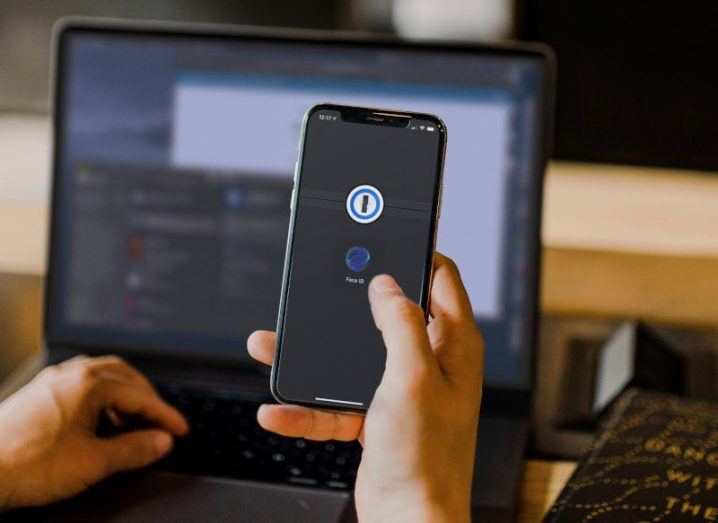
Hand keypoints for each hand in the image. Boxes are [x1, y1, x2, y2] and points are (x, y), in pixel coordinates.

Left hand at [0, 355, 187, 509]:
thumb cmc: (28, 465)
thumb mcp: (93, 463)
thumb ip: (134, 449)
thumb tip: (162, 441)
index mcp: (90, 384)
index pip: (141, 396)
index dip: (165, 415)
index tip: (180, 430)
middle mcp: (72, 374)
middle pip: (125, 376)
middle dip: (148, 398)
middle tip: (161, 422)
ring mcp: (53, 381)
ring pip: (102, 375)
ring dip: (124, 394)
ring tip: (133, 420)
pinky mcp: (38, 393)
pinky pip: (81, 383)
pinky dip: (101, 396)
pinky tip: (98, 418)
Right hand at [248, 253, 483, 521]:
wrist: (407, 520)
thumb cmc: (424, 456)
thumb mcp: (411, 378)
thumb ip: (401, 324)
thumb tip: (387, 284)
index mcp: (451, 345)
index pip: (441, 278)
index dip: (417, 252)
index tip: (387, 233)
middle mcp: (428, 361)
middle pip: (389, 312)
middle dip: (353, 299)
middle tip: (322, 282)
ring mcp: (400, 389)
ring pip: (352, 355)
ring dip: (315, 354)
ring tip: (272, 345)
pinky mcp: (374, 415)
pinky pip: (335, 401)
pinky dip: (307, 406)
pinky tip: (277, 409)